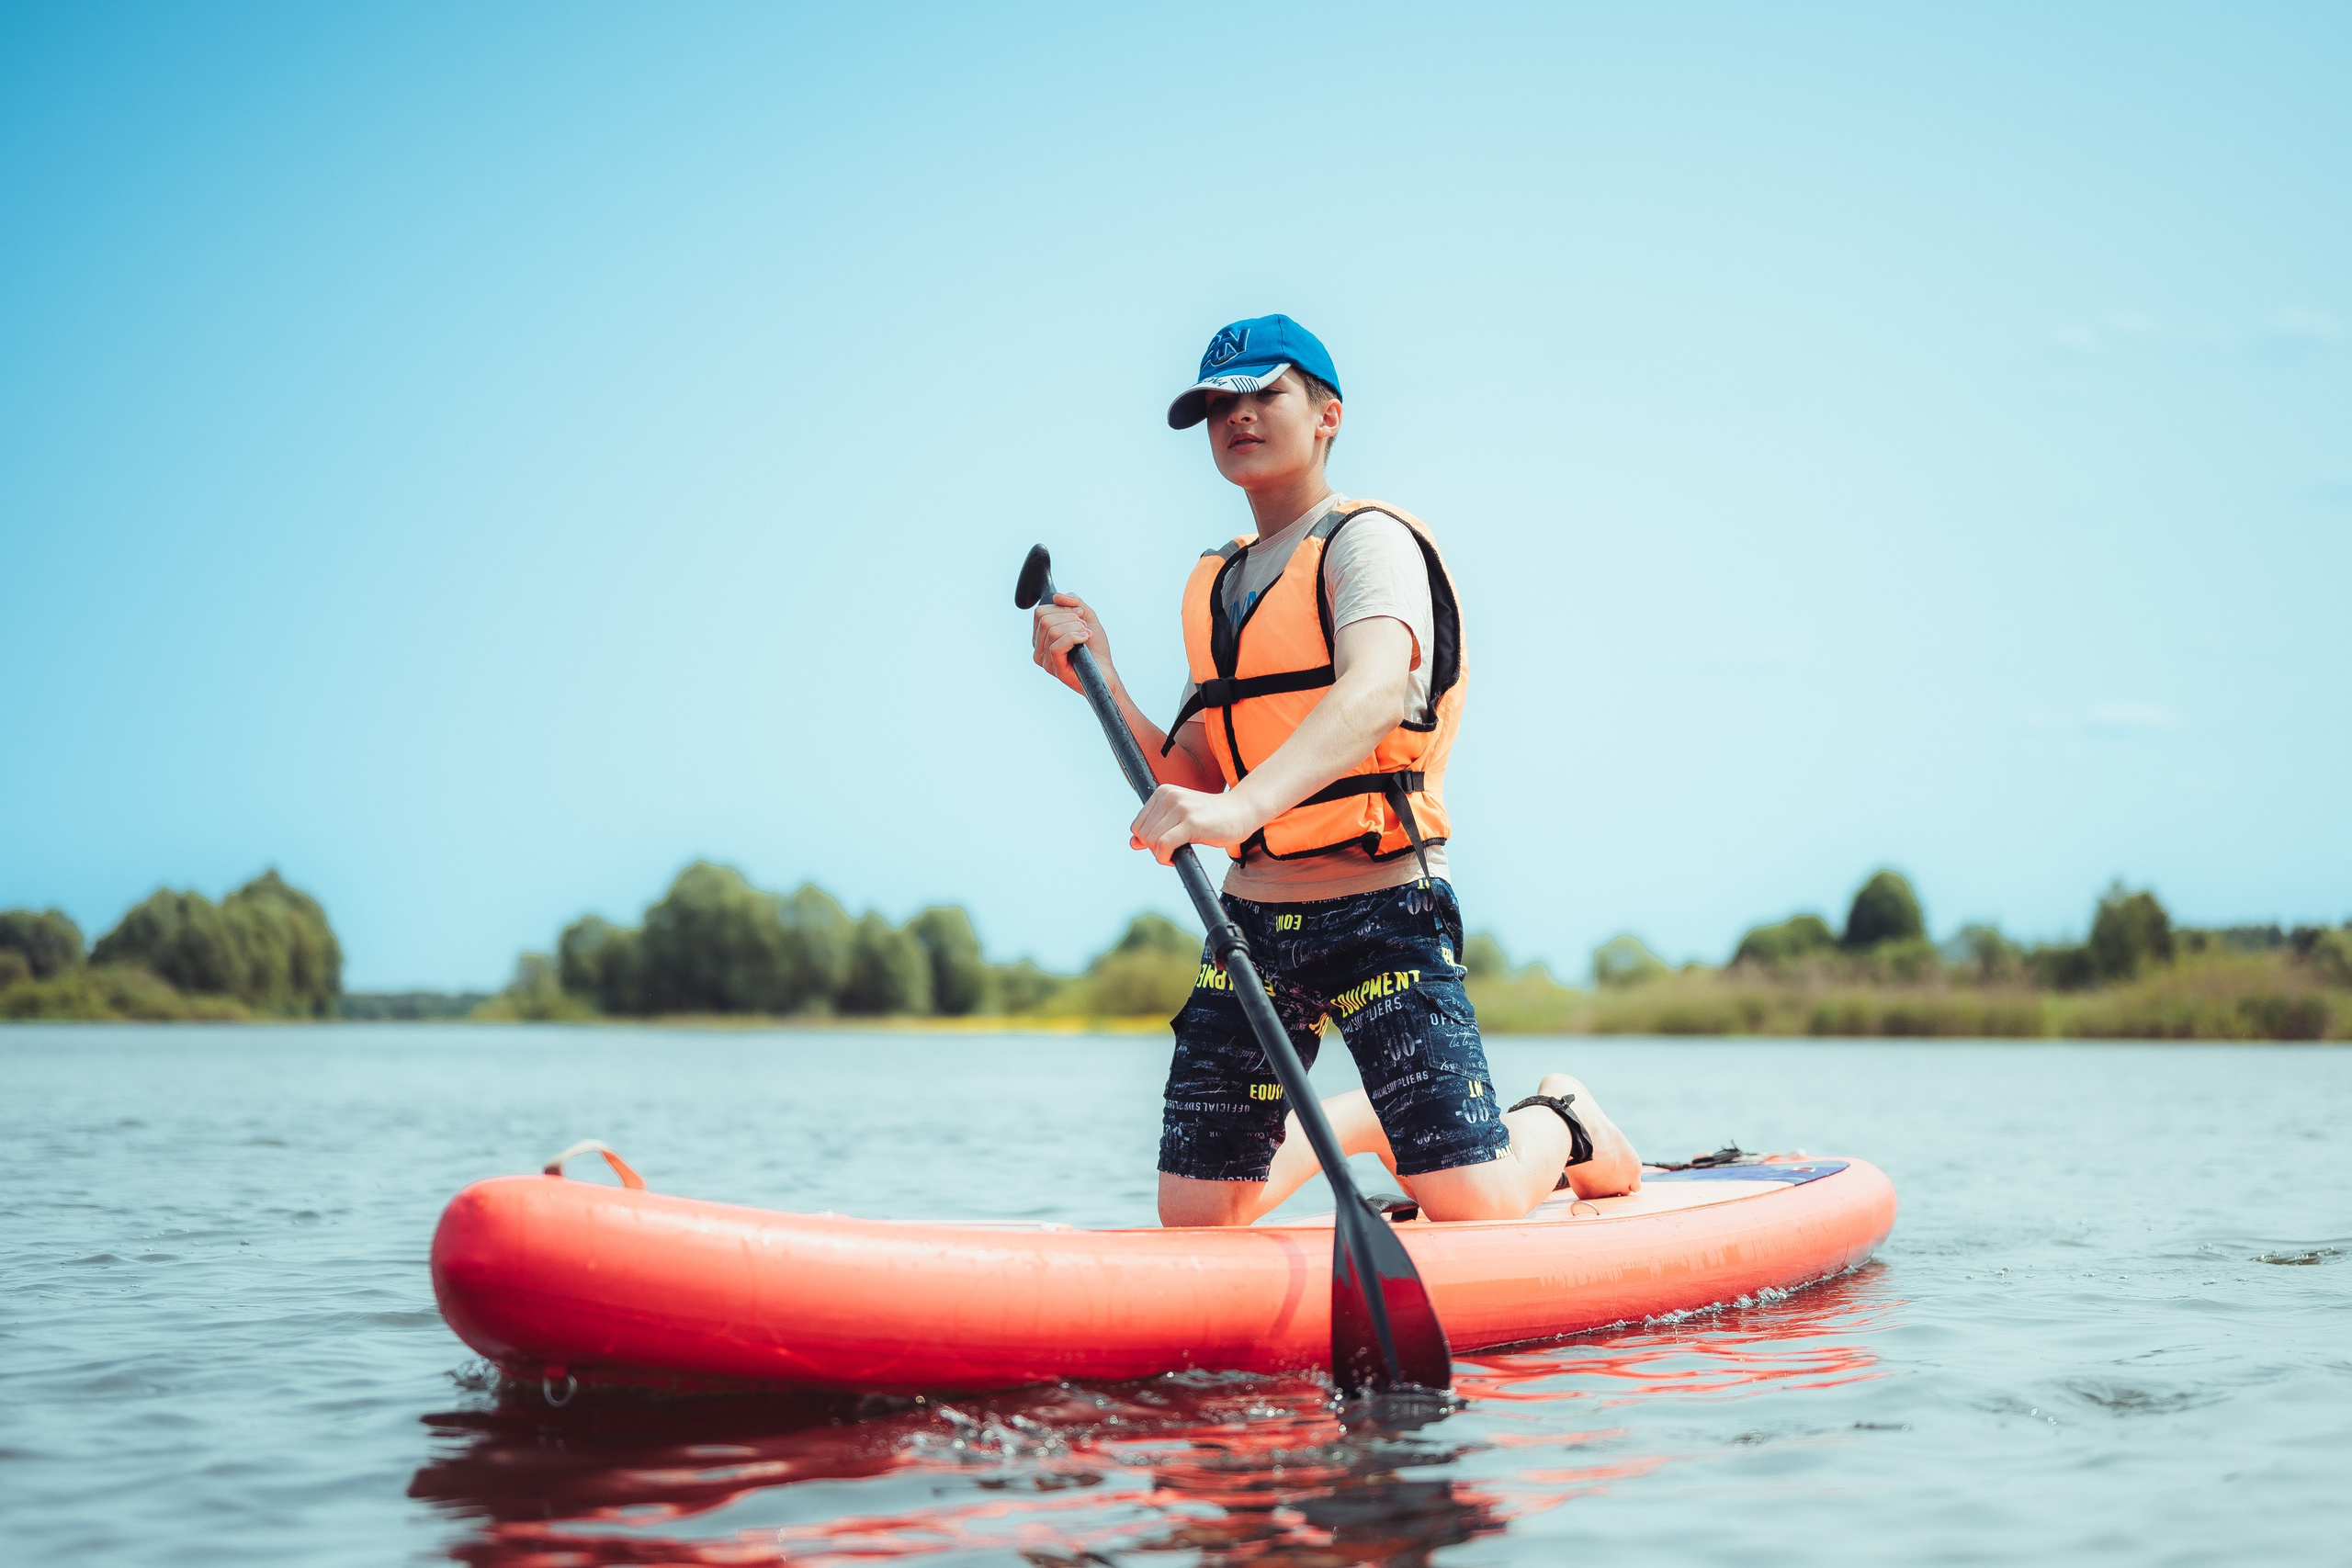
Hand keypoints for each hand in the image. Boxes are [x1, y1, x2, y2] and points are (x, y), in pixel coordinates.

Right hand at [1031, 593, 1112, 693]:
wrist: (1106, 672)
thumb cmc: (1096, 650)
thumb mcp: (1087, 619)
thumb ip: (1074, 604)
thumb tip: (1057, 597)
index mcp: (1042, 637)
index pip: (1040, 612)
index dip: (1062, 608)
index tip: (1080, 615)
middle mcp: (1039, 649)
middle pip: (1045, 619)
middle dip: (1069, 617)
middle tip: (1084, 626)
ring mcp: (1045, 660)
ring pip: (1051, 630)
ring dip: (1075, 627)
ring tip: (1087, 634)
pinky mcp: (1055, 668)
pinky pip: (1057, 645)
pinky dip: (1074, 637)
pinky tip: (1086, 639)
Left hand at [1129, 784, 1266, 863]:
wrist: (1242, 812)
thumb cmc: (1212, 817)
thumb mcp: (1179, 819)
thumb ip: (1156, 828)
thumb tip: (1133, 843)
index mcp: (1164, 792)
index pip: (1138, 825)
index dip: (1147, 841)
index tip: (1164, 846)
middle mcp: (1170, 796)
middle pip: (1143, 834)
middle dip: (1154, 849)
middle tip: (1172, 851)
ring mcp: (1180, 808)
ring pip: (1152, 840)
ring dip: (1160, 855)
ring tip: (1177, 853)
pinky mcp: (1191, 822)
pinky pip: (1164, 845)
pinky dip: (1164, 857)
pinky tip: (1175, 858)